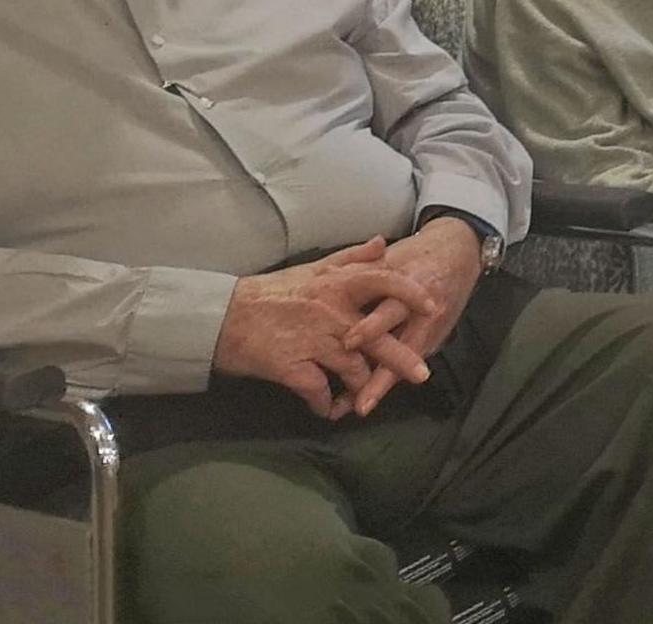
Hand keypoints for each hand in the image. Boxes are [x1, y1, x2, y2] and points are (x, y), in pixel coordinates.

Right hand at [213, 238, 441, 419]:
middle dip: (402, 359)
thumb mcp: (313, 268)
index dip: (410, 293)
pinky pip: (319, 392)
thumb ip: (351, 258)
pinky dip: (325, 404)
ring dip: (360, 388)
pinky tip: (327, 409)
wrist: (219, 317)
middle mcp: (330, 312)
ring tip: (362, 398)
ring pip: (353, 370)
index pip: (383, 281)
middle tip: (422, 375)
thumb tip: (384, 243)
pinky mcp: (291, 368)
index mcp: (337, 285)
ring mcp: (312, 341)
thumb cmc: (270, 293)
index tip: (433, 306)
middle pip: (376, 338)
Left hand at [341, 216, 486, 416]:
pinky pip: (410, 360)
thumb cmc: (418, 254)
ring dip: (382, 386)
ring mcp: (431, 329)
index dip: (371, 327)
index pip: (391, 309)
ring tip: (359, 407)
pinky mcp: (436, 339)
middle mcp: (424, 311)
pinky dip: (391, 378)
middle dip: (380, 377)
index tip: (349, 343)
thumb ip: (361, 267)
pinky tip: (369, 396)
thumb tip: (326, 277)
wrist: (460, 252)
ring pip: (405, 362)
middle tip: (358, 401)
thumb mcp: (390, 256)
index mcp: (411, 285)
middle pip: (401, 348)